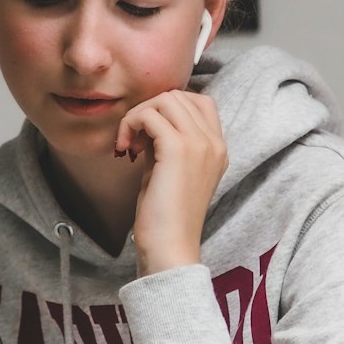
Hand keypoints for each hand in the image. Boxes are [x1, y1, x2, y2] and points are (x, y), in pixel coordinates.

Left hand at [114, 89, 227, 274]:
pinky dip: (131, 125)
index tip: (148, 136)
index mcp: (218, 149)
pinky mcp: (178, 149)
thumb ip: (165, 144)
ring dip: (138, 115)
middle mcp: (214, 143)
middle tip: (134, 142)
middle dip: (148, 110)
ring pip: (165, 99)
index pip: (199, 101)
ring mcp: (200, 144)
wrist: (170, 248)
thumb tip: (146, 122)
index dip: (167, 109)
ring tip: (129, 145)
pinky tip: (125, 150)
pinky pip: (149, 115)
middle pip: (179, 95)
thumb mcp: (170, 172)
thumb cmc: (166, 219)